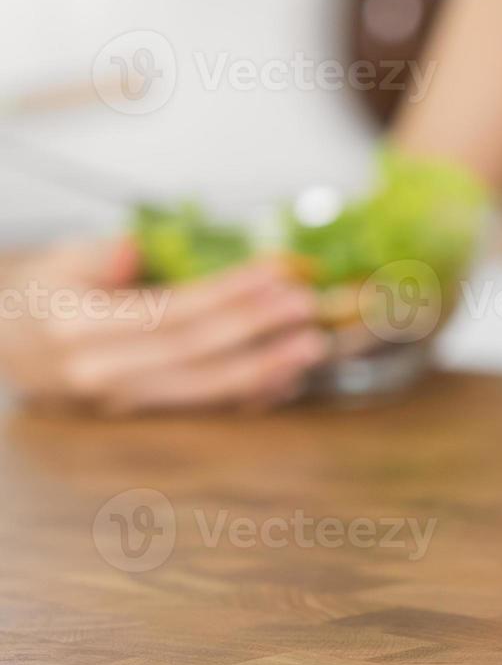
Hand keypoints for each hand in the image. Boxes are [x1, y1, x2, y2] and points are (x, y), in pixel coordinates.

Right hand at [0, 239, 328, 414]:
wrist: (7, 343)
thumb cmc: (42, 294)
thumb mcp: (58, 262)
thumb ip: (99, 256)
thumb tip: (134, 249)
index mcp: (78, 330)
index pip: (169, 311)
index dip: (228, 293)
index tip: (276, 272)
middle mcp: (101, 374)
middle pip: (195, 353)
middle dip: (258, 330)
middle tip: (305, 307)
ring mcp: (122, 403)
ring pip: (204, 389)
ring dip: (264, 368)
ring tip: (309, 346)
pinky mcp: (142, 415)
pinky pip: (203, 410)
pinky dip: (247, 395)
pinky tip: (286, 378)